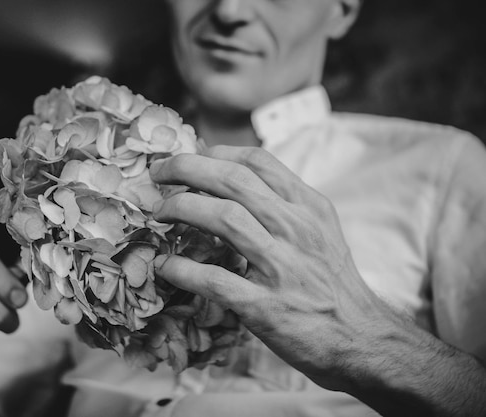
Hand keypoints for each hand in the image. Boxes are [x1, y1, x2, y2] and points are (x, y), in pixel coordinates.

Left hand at [149, 145, 389, 389]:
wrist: (363, 339)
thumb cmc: (334, 282)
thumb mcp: (320, 230)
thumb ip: (284, 204)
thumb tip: (234, 181)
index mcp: (308, 207)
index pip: (257, 162)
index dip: (215, 152)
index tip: (190, 156)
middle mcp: (296, 229)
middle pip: (233, 181)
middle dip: (186, 169)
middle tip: (159, 173)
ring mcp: (282, 268)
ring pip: (223, 219)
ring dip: (181, 208)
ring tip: (159, 212)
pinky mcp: (266, 307)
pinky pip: (215, 280)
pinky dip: (183, 270)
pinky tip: (165, 266)